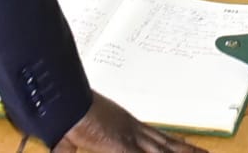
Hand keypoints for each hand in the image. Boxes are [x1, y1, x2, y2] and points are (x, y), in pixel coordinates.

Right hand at [55, 93, 207, 152]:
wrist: (63, 101)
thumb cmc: (66, 112)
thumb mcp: (68, 134)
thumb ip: (67, 147)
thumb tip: (58, 150)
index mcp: (125, 126)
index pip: (156, 138)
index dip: (174, 144)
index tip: (189, 148)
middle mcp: (133, 130)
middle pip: (167, 144)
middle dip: (187, 151)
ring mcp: (130, 137)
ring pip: (164, 149)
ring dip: (184, 152)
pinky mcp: (123, 146)